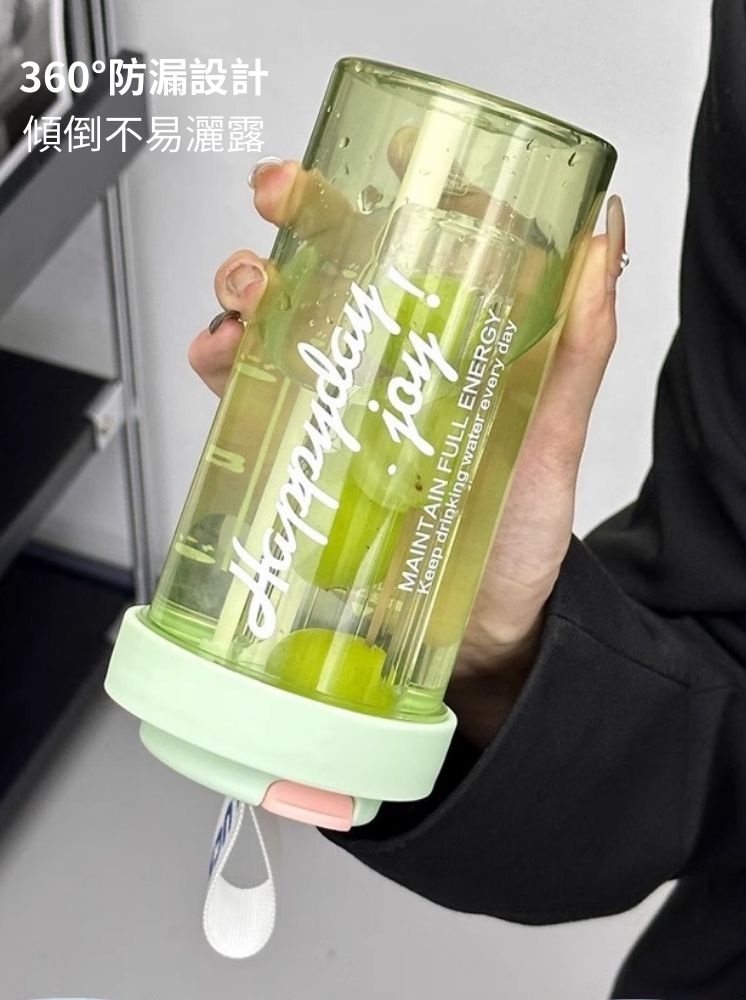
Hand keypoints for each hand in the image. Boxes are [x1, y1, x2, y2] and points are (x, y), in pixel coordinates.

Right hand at [189, 156, 624, 747]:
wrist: (474, 639)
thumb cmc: (517, 544)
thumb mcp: (551, 442)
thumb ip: (575, 354)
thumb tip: (602, 249)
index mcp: (448, 352)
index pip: (424, 249)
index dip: (405, 192)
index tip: (395, 156)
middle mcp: (388, 369)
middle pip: (334, 269)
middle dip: (299, 221)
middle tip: (284, 201)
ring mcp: (339, 409)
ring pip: (277, 320)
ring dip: (250, 288)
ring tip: (250, 294)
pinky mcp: (299, 453)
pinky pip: (248, 394)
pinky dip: (225, 365)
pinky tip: (226, 360)